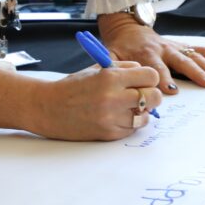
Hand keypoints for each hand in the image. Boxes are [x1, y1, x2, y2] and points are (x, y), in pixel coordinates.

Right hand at [33, 63, 162, 140]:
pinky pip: (132, 128)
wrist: (49, 108)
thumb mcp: (96, 69)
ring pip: (146, 116)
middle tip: (141, 94)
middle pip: (155, 96)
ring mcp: (113, 118)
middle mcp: (114, 98)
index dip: (149, 78)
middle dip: (150, 95)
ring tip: (125, 106)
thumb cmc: (73, 86)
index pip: (151, 76)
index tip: (143, 80)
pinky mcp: (110, 134)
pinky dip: (128, 122)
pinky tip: (115, 116)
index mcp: (111, 77)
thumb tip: (146, 75)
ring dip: (140, 111)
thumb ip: (122, 69)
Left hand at [98, 13, 204, 94]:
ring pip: (193, 55)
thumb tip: (106, 79)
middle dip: (192, 72)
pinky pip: (200, 49)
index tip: (170, 89)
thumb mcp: (110, 54)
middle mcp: (162, 48)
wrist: (127, 26)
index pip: (154, 66)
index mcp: (144, 53)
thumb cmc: (120, 46)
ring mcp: (174, 46)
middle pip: (179, 61)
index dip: (162, 77)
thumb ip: (108, 66)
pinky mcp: (182, 45)